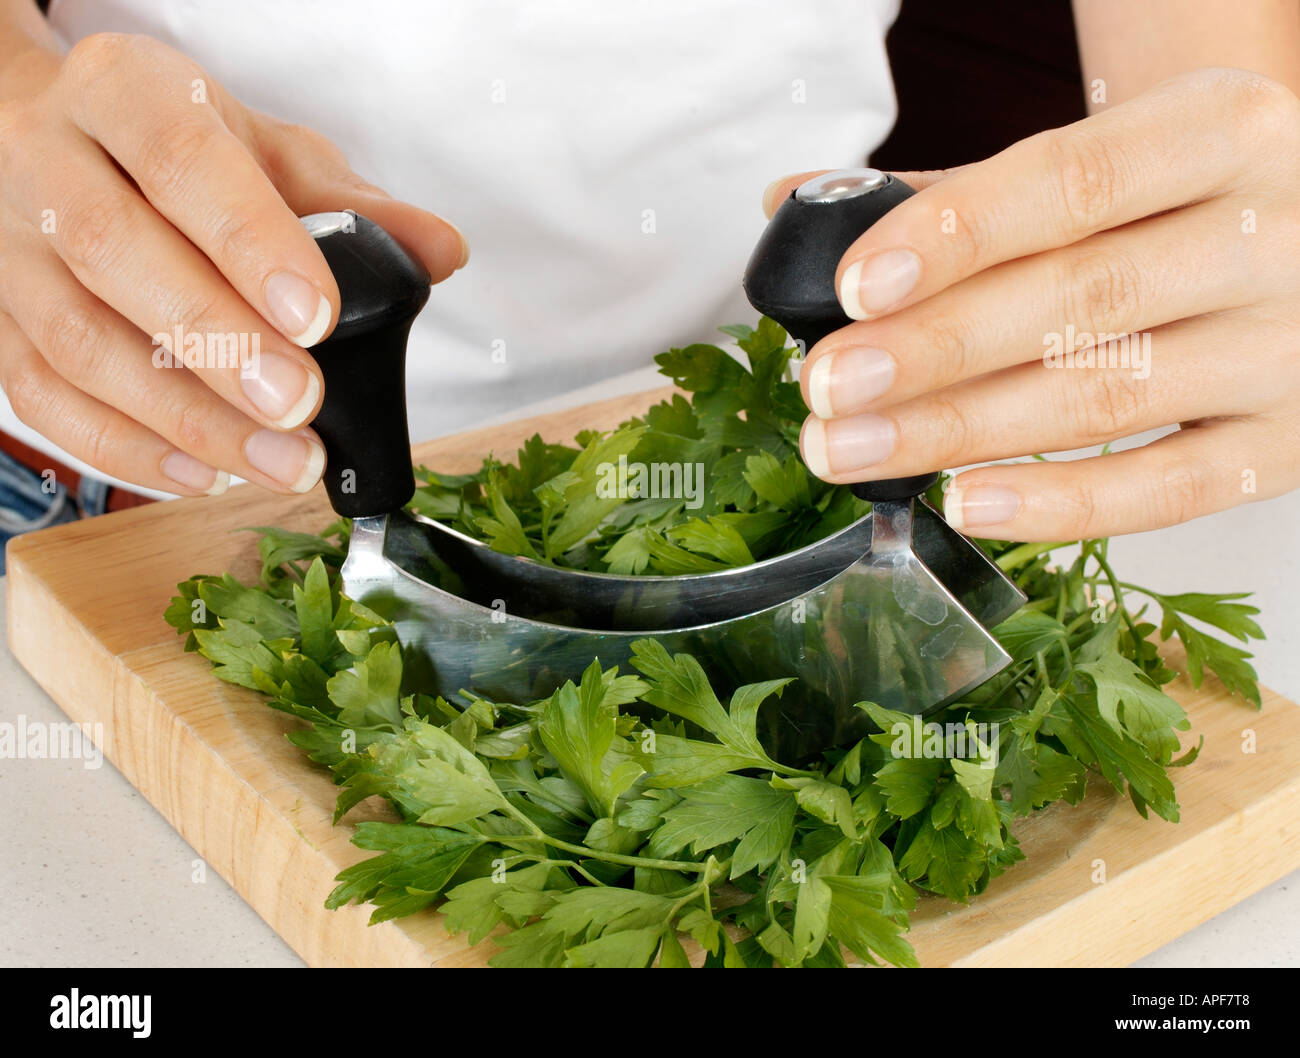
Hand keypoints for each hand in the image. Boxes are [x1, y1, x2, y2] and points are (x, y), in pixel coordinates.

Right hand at [0, 33, 465, 494]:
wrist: (53, 136)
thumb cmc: (174, 149)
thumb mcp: (266, 149)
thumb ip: (351, 204)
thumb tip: (439, 250)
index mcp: (122, 94)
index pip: (181, 160)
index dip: (250, 242)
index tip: (319, 315)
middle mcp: (44, 162)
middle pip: (114, 254)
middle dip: (218, 344)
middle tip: (301, 407)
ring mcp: (5, 248)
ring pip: (75, 342)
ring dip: (185, 420)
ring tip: (279, 461)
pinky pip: (39, 397)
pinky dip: (125, 449)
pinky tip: (204, 474)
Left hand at [765, 68, 1299, 540]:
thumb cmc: (1174, 204)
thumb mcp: (1097, 163)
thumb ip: (953, 193)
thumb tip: (795, 204)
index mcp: (1220, 132)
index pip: (1071, 182)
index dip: (955, 235)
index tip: (854, 287)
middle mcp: (1271, 233)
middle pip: (1078, 299)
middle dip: (932, 351)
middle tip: (827, 389)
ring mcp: (1289, 346)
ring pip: (1108, 396)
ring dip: (961, 431)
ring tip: (852, 451)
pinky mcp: (1287, 444)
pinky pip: (1169, 490)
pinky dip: (1060, 503)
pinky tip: (963, 502)